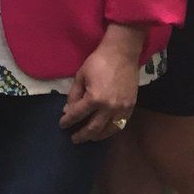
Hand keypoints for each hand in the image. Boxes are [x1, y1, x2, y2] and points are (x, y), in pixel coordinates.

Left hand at [59, 26, 143, 142]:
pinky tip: (104, 131)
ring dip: (97, 136)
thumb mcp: (80, 76)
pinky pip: (120, 124)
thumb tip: (68, 110)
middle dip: (82, 135)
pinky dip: (111, 130)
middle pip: (94, 128)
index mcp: (95, 98)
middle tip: (74, 139)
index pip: (78, 114)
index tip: (62, 125)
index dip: (68, 121)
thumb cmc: (98, 62)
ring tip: (88, 138)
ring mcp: (122, 109)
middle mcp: (109, 107)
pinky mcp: (131, 107)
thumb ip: (74, 95)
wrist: (122, 54)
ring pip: (109, 130)